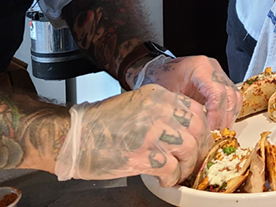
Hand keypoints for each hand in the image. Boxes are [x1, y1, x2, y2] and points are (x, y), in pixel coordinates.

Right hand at [54, 85, 209, 186]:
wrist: (74, 137)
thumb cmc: (101, 122)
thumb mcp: (136, 103)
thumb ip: (161, 111)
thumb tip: (183, 127)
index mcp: (159, 96)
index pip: (195, 110)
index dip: (202, 128)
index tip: (200, 139)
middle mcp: (159, 110)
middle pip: (197, 129)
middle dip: (199, 148)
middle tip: (194, 159)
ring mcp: (152, 132)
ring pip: (188, 149)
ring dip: (186, 165)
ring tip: (178, 171)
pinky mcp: (142, 155)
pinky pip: (171, 168)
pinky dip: (172, 177)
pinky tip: (165, 179)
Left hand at [140, 55, 241, 129]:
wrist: (158, 70)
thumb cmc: (160, 79)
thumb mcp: (167, 95)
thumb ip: (182, 111)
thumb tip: (193, 133)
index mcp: (200, 67)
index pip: (217, 92)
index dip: (216, 114)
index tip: (210, 131)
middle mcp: (213, 68)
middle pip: (230, 95)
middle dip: (224, 119)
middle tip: (215, 136)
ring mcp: (219, 74)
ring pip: (235, 97)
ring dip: (229, 117)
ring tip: (218, 133)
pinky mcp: (221, 82)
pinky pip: (232, 98)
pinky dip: (228, 113)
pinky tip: (218, 125)